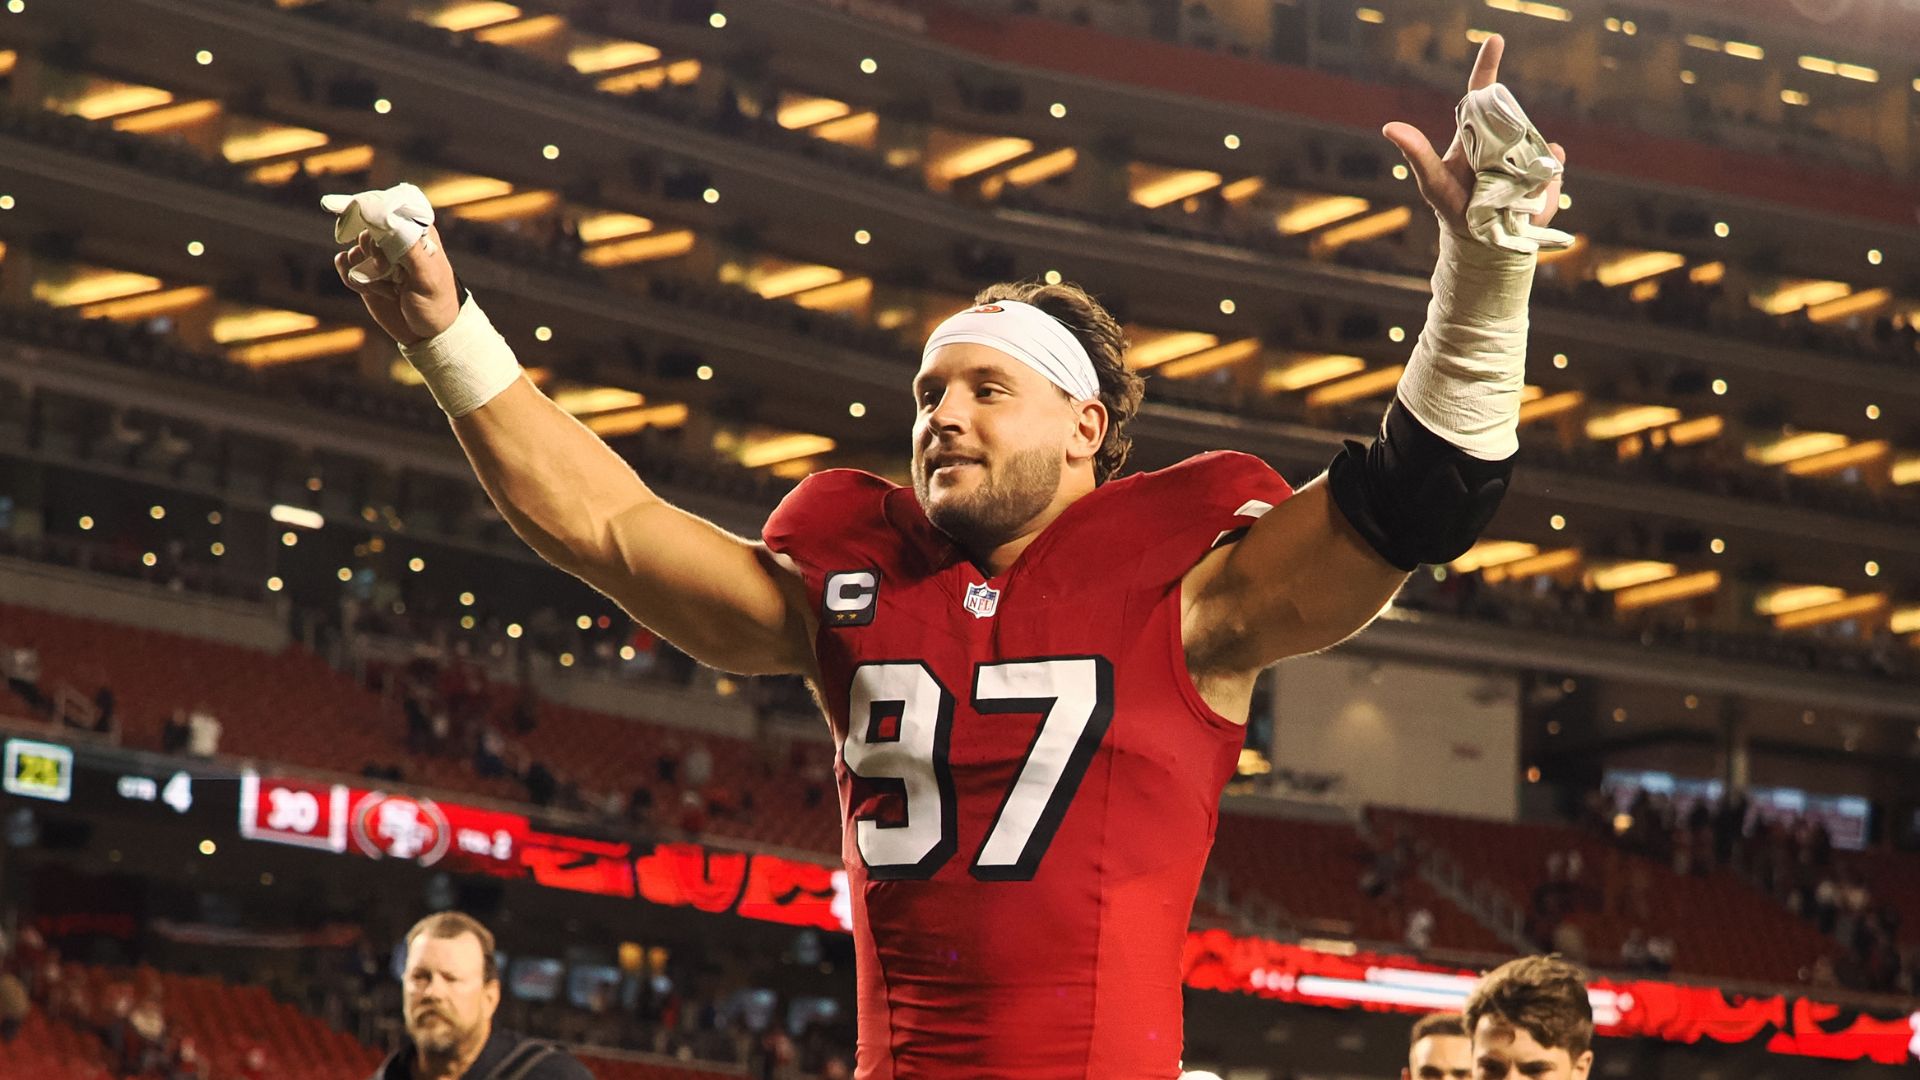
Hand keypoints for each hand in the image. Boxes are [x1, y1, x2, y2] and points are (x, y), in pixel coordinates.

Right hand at [332, 224, 461, 346]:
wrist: (427, 334)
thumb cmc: (436, 302)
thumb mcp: (427, 276)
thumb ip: (408, 249)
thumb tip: (386, 222)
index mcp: (418, 234)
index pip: (391, 210)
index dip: (375, 212)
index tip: (365, 220)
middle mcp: (396, 242)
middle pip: (368, 228)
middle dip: (371, 248)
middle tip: (385, 268)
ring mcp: (379, 258)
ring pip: (356, 249)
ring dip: (365, 268)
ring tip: (388, 288)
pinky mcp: (366, 275)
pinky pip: (346, 266)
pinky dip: (352, 277)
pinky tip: (366, 288)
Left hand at [1381, 35, 1565, 232]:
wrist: (1482, 239)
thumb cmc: (1453, 205)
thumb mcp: (1432, 182)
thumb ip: (1416, 154)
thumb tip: (1389, 125)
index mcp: (1475, 130)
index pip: (1481, 91)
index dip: (1487, 66)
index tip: (1494, 39)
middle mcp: (1503, 135)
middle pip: (1512, 114)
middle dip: (1509, 123)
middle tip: (1489, 162)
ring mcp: (1528, 152)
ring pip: (1535, 143)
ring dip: (1522, 163)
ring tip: (1499, 193)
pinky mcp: (1548, 173)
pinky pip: (1552, 167)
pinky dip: (1542, 180)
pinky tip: (1525, 197)